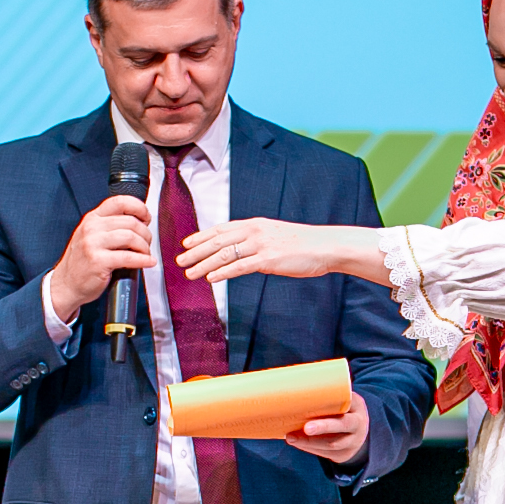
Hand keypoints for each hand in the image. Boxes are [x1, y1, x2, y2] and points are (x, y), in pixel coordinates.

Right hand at [47, 193, 155, 318]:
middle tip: (147, 243)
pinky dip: (143, 260)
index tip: (146, 218)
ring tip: (145, 254)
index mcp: (92, 218)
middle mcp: (92, 228)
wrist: (66, 284)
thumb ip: (110, 227)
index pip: (119, 202)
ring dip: (144, 246)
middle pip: (130, 221)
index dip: (139, 207)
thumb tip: (139, 223)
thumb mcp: (91, 236)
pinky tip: (148, 262)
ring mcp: (93, 244)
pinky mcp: (98, 261)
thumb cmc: (82, 262)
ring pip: (131, 237)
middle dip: (145, 233)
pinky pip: (129, 257)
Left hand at [180, 217, 388, 286]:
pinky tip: (211, 279)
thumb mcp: (275, 236)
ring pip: (224, 254)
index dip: (201, 236)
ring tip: (190, 274)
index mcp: (255, 224)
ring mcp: (261, 245)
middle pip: (217, 241)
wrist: (325, 246)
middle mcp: (255, 231)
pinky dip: (222, 273)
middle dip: (195, 251)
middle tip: (179, 261)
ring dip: (203, 264)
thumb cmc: (302, 244)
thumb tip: (241, 253)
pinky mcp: (269, 260)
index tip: (186, 243)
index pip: (221, 229)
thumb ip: (256, 242)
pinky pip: (240, 267)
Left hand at [285, 392, 370, 465]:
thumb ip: (325, 395)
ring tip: (291, 437)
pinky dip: (309, 448)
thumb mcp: (341, 400)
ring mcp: (352, 441)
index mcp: (357, 405)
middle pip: (343, 425)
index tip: (315, 401)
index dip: (335, 402)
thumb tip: (291, 385)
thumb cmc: (340, 411)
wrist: (356, 433)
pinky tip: (297, 442)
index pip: (349, 402)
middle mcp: (358, 423)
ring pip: (332, 444)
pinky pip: (326, 453)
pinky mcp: (343, 454)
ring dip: (310, 441)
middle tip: (306, 428)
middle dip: (323, 427)